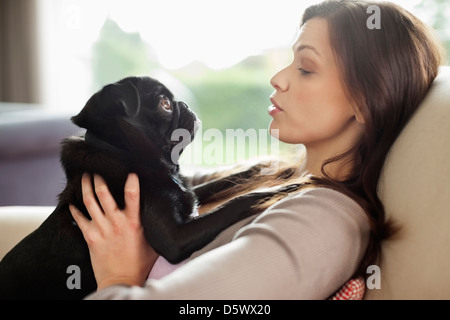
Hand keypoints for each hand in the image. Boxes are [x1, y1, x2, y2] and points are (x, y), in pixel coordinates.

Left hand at [70, 173, 158, 289]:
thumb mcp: (152, 242)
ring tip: (84, 178)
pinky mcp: (90, 237)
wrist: (120, 280)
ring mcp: (101, 228)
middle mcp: (116, 222)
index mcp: (133, 222)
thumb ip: (151, 226)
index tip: (130, 172)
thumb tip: (158, 215)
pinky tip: (72, 202)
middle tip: (96, 170)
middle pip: (103, 193)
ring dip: (85, 187)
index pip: (133, 195)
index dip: (131, 181)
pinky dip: (74, 209)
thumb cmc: (139, 263)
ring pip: (89, 201)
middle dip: (98, 179)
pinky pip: (78, 218)